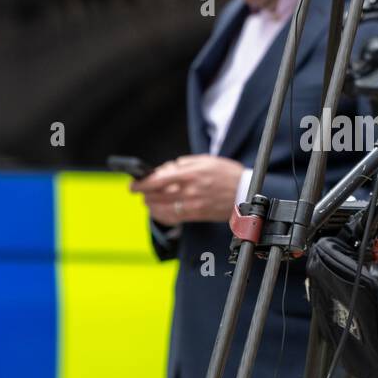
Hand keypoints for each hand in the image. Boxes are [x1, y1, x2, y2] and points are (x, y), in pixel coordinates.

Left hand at [130, 155, 245, 223]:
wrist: (244, 192)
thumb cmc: (226, 173)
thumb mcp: (205, 160)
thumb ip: (184, 163)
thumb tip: (166, 169)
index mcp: (190, 174)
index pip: (158, 180)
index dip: (142, 183)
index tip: (133, 185)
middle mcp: (189, 190)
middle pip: (157, 195)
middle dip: (144, 194)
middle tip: (139, 191)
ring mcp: (193, 205)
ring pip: (163, 208)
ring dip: (151, 205)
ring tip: (147, 201)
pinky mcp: (197, 215)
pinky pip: (174, 218)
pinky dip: (162, 215)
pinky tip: (158, 211)